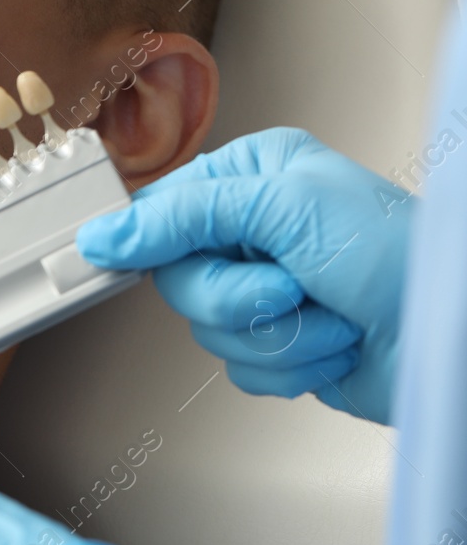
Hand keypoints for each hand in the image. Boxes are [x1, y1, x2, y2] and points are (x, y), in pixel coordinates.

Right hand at [77, 127, 409, 423]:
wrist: (456, 336)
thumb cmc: (401, 255)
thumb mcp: (283, 206)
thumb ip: (186, 214)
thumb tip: (110, 232)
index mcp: (252, 176)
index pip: (162, 208)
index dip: (146, 240)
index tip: (112, 259)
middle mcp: (255, 231)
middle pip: (179, 279)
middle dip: (238, 297)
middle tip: (287, 286)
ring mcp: (267, 290)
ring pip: (208, 329)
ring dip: (276, 334)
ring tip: (326, 312)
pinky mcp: (282, 344)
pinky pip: (242, 368)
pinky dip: (291, 364)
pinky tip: (333, 343)